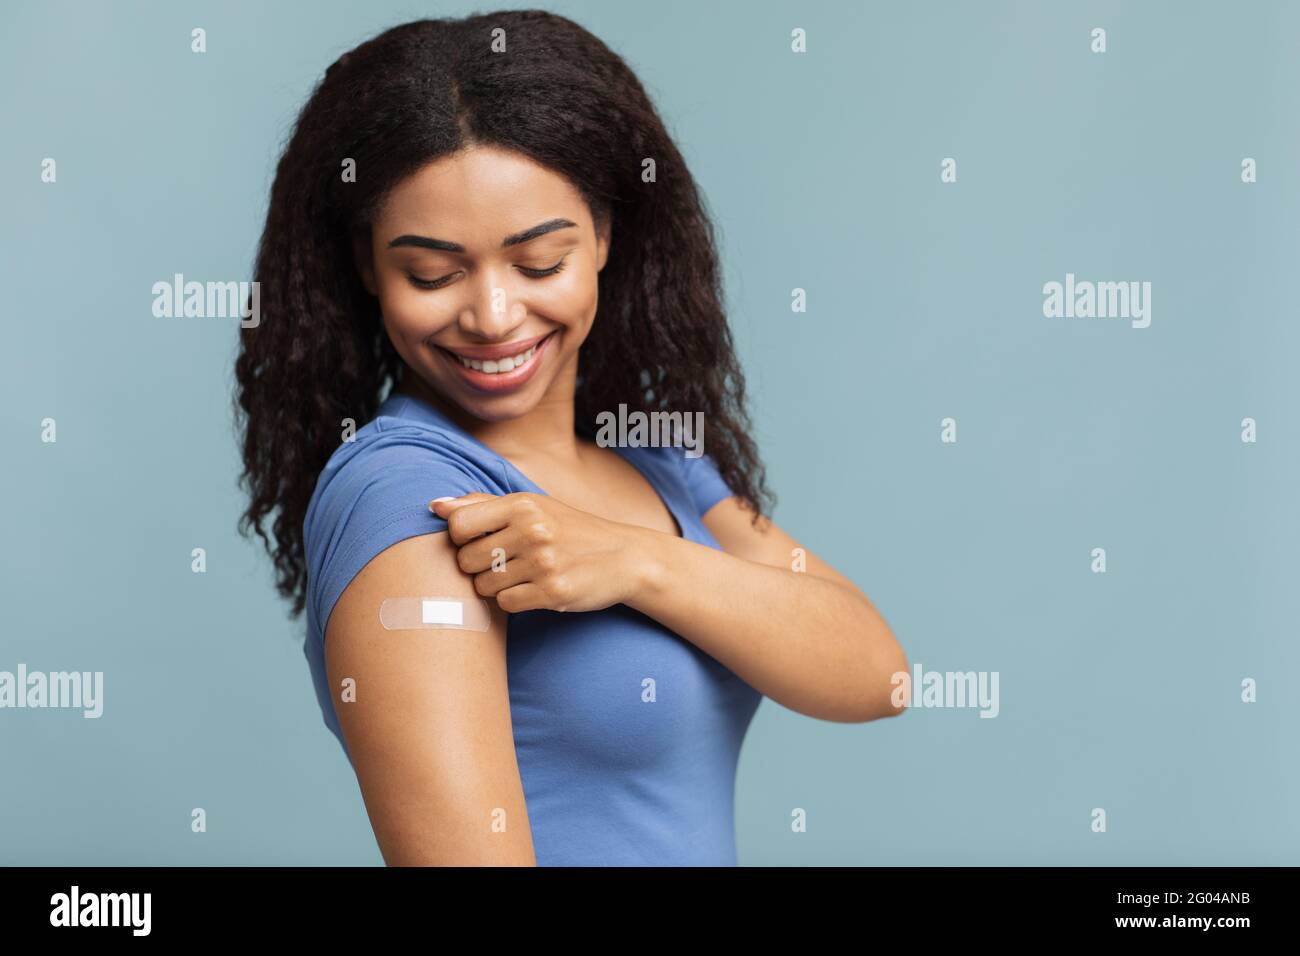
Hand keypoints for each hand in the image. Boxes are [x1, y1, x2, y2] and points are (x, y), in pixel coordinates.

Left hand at [429, 492, 647, 612]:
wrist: (624, 557)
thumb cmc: (569, 529)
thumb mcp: (532, 506)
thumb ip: (482, 505)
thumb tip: (435, 505)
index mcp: (523, 504)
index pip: (458, 525)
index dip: (460, 538)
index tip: (478, 541)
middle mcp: (532, 531)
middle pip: (466, 560)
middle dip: (477, 566)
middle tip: (502, 562)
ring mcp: (543, 563)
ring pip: (484, 586)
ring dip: (495, 586)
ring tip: (519, 575)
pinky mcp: (553, 593)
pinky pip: (506, 604)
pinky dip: (514, 601)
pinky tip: (533, 590)